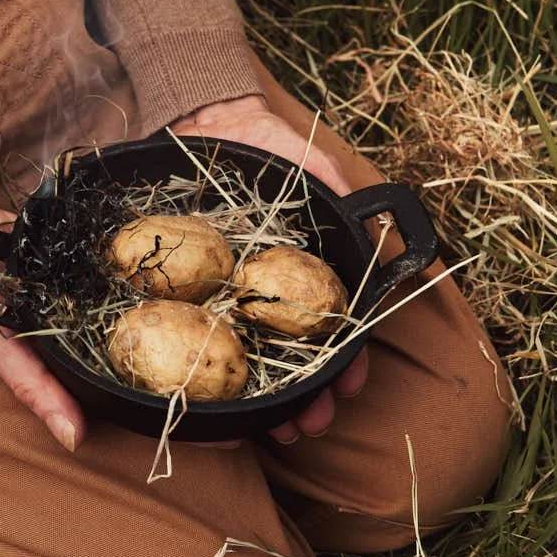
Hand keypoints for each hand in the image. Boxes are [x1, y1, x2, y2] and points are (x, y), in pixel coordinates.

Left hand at [171, 94, 369, 442]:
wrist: (200, 126)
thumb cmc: (260, 145)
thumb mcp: (307, 163)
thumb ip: (336, 187)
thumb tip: (367, 215)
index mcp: (302, 272)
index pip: (332, 327)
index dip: (345, 361)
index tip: (349, 388)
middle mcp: (269, 291)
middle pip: (296, 357)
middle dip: (308, 397)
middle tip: (307, 426)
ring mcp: (228, 297)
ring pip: (252, 361)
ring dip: (268, 401)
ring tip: (273, 430)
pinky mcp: (189, 294)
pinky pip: (201, 339)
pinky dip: (211, 376)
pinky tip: (214, 405)